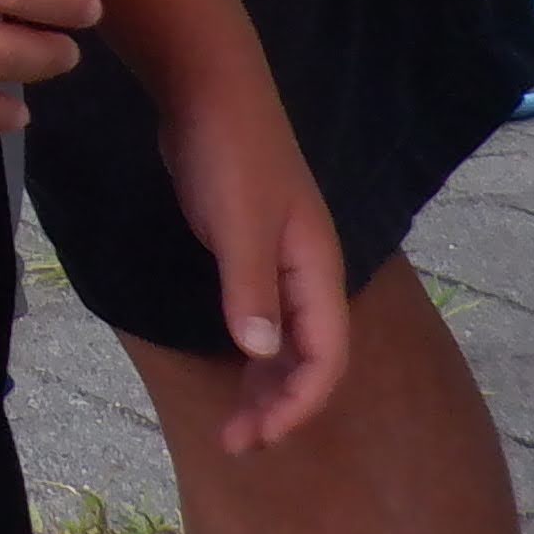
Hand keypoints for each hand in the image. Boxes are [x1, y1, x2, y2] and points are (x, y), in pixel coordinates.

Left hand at [157, 80, 353, 452]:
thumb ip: (251, 288)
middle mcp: (307, 272)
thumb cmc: (228, 152)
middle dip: (281, 406)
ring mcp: (280, 261)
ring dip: (267, 385)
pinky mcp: (251, 250)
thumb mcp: (238, 222)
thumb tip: (263, 355)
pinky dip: (254, 352)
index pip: (326, 356)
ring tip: (236, 425)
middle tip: (236, 444)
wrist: (207, 89)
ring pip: (287, 342)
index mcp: (316, 269)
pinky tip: (236, 368)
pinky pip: (265, 319)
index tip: (262, 437)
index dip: (300, 404)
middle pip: (310, 357)